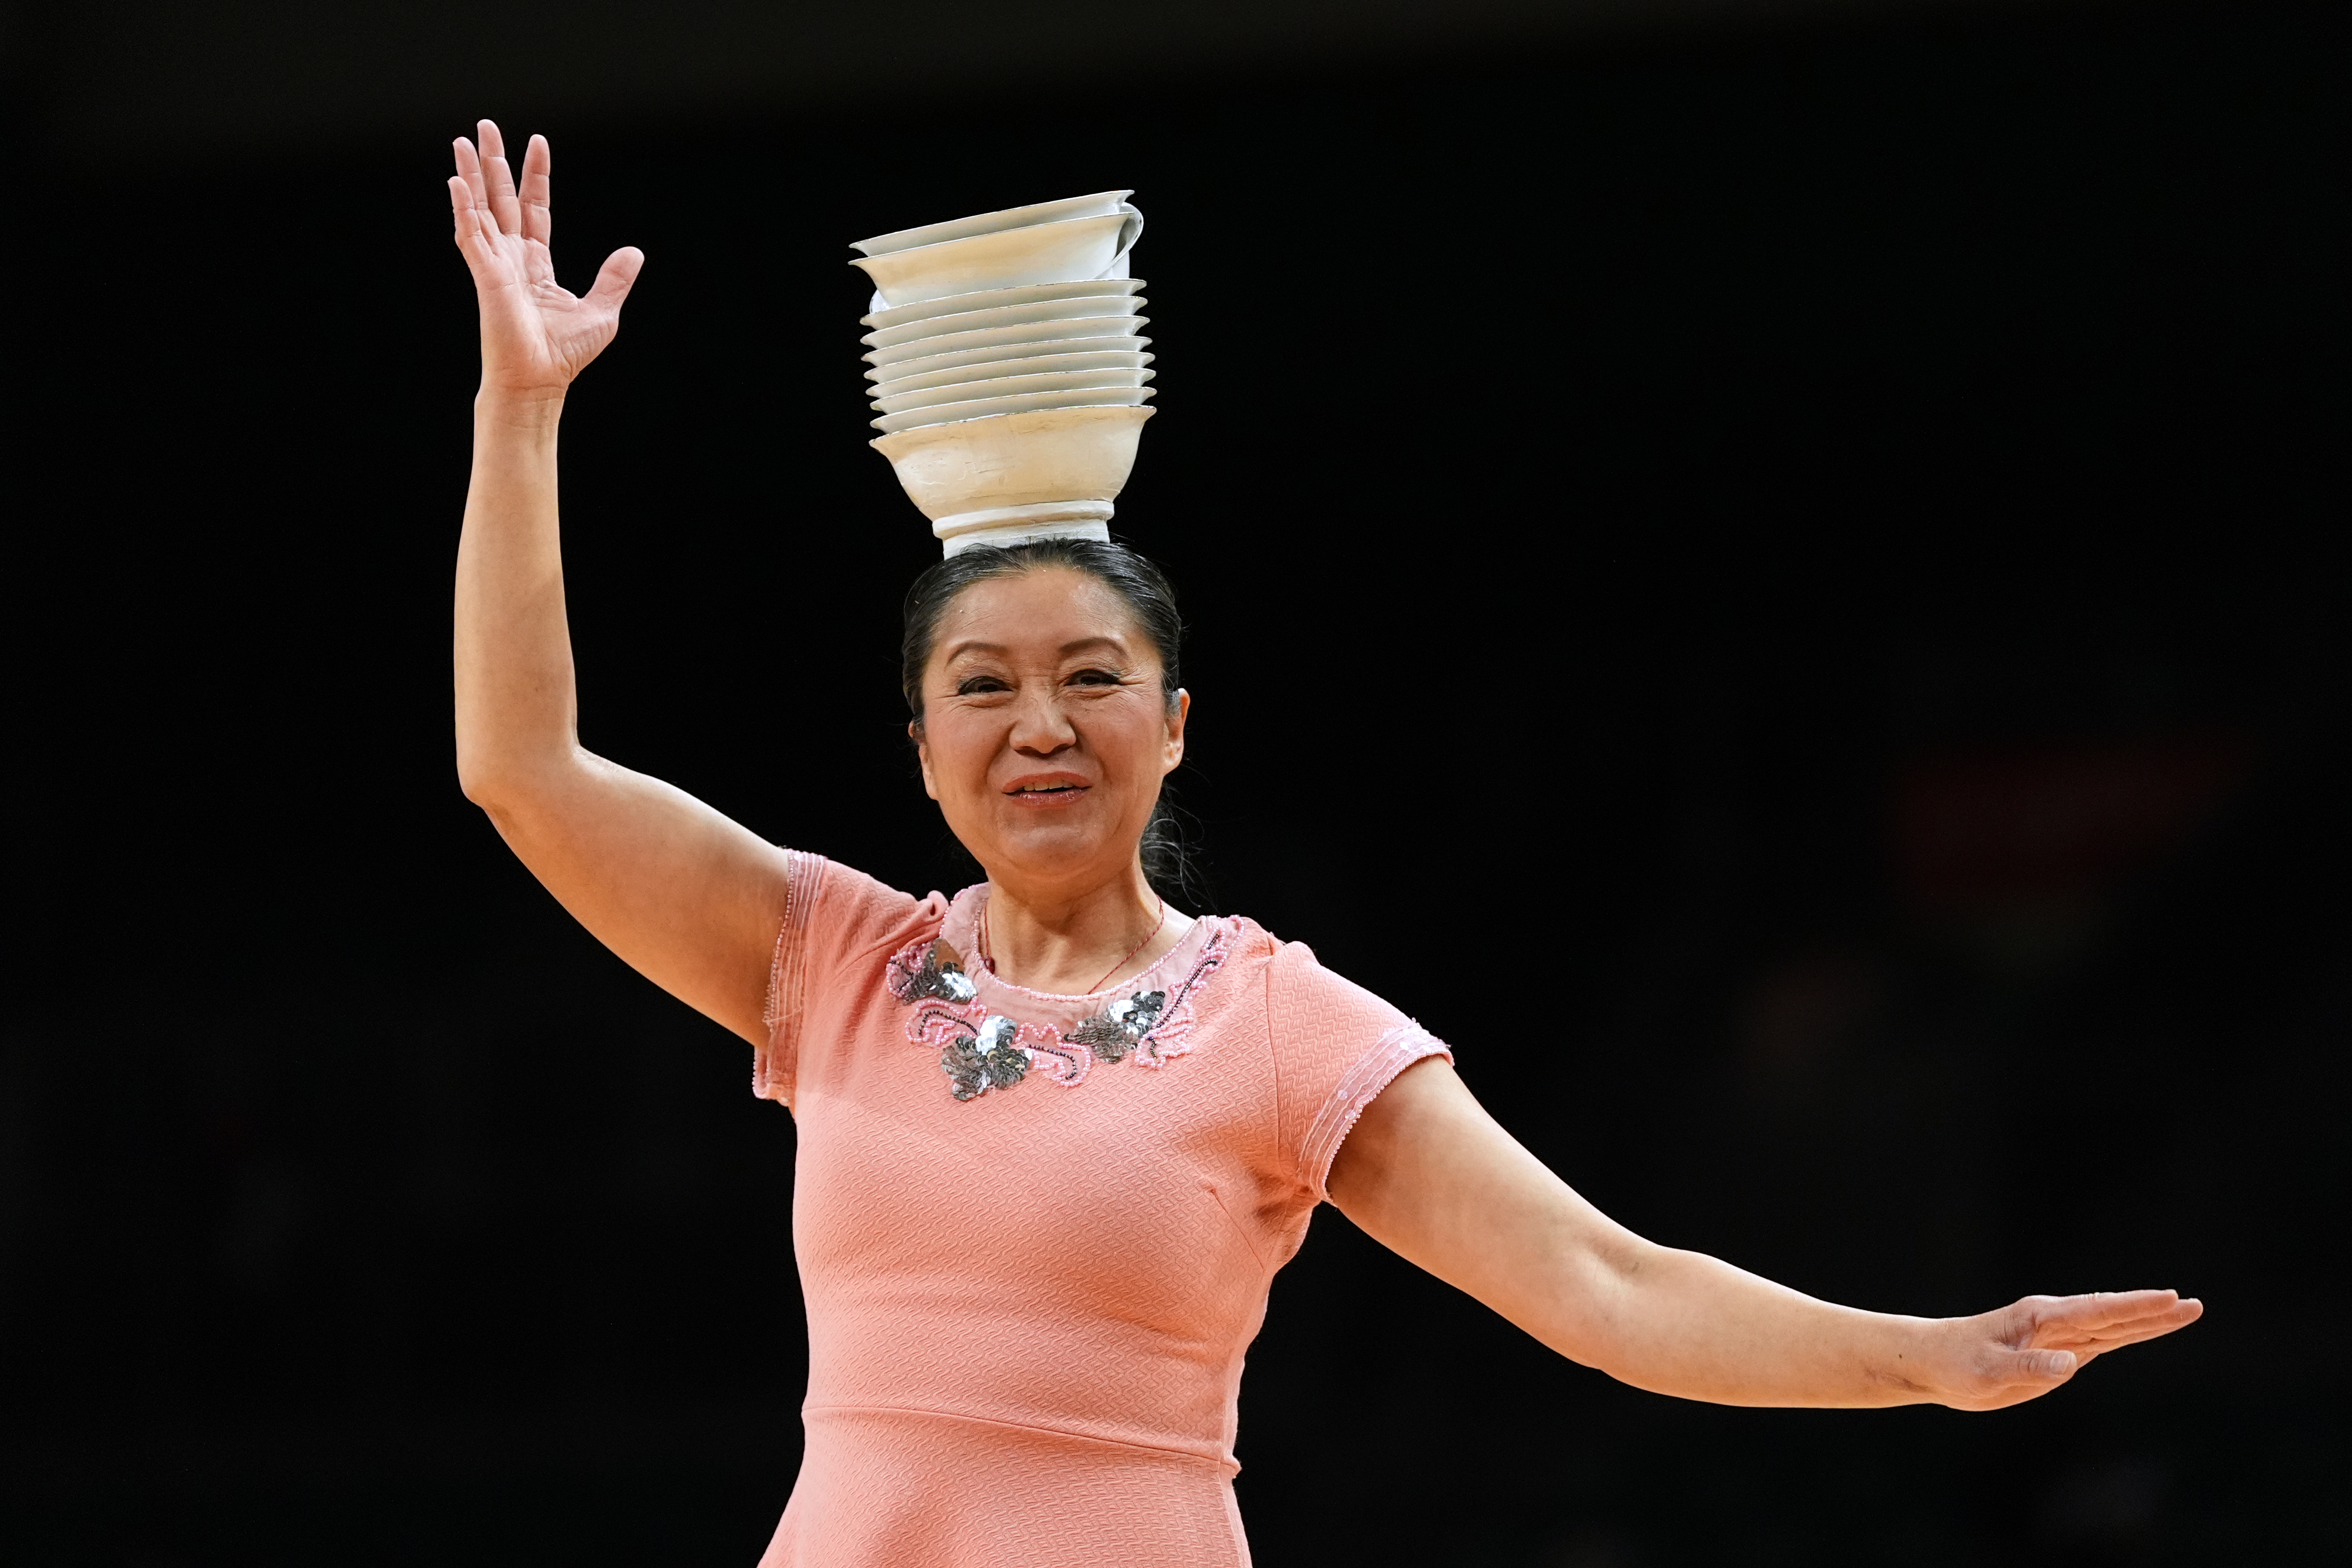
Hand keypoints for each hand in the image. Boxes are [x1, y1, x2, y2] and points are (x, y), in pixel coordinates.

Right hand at [448, 120, 641, 397]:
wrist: (540, 380)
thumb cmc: (564, 354)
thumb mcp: (601, 312)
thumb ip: (614, 280)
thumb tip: (634, 252)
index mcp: (537, 263)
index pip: (535, 209)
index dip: (536, 176)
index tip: (538, 142)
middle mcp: (512, 258)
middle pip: (501, 199)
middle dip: (494, 163)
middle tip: (486, 127)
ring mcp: (495, 264)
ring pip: (480, 209)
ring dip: (471, 174)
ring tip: (463, 141)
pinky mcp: (485, 275)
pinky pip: (470, 234)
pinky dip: (463, 207)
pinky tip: (457, 182)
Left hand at [1924, 1289, 2202, 1410]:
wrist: (1935, 1363)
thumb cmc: (1955, 1363)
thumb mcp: (1986, 1370)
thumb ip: (2028, 1367)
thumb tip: (2072, 1365)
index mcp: (2039, 1318)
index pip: (2096, 1312)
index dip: (2134, 1308)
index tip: (2169, 1299)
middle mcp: (2054, 1323)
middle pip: (2113, 1317)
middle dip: (2153, 1312)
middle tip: (2193, 1305)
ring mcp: (2059, 1338)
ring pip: (2113, 1330)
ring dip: (2147, 1323)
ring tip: (2183, 1313)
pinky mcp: (2058, 1354)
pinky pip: (2100, 1344)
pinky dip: (2127, 1337)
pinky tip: (2147, 1331)